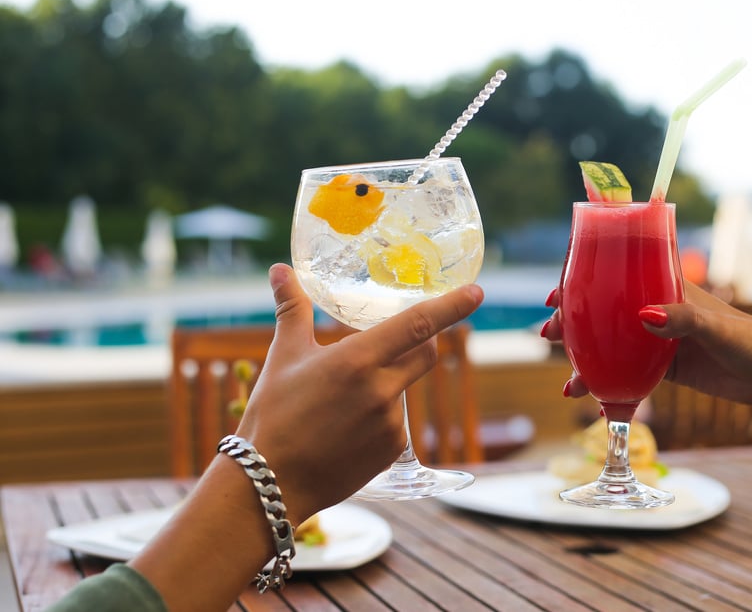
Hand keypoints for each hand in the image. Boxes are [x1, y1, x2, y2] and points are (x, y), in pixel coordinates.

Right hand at [238, 263, 483, 523]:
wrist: (272, 484)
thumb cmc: (273, 415)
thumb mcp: (283, 356)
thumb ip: (291, 309)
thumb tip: (281, 270)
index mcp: (358, 360)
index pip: (418, 324)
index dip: (452, 305)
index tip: (477, 291)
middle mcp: (382, 390)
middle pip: (425, 353)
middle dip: (419, 341)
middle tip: (393, 340)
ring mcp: (392, 424)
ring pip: (403, 388)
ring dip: (386, 383)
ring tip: (339, 403)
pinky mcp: (392, 451)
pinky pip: (396, 422)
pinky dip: (379, 417)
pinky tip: (345, 429)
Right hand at [542, 281, 751, 411]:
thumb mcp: (716, 329)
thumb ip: (682, 320)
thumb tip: (643, 315)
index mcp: (666, 290)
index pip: (616, 278)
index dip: (583, 283)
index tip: (556, 294)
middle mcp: (657, 312)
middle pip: (604, 314)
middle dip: (573, 325)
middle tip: (549, 336)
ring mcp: (658, 342)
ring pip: (610, 347)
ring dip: (586, 362)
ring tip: (569, 384)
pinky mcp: (665, 370)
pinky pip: (627, 375)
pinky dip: (609, 387)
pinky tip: (594, 402)